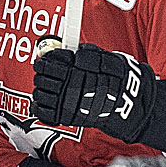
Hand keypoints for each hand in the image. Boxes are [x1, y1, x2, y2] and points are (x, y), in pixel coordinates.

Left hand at [32, 40, 157, 144]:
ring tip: (47, 86)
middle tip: (44, 71)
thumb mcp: (104, 58)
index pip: (53, 59)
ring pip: (40, 92)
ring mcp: (68, 102)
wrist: (126, 105)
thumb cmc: (115, 80)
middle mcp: (73, 84)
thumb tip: (62, 48)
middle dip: (41, 72)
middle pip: (44, 74)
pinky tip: (45, 101)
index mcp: (80, 67)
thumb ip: (84, 52)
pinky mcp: (65, 117)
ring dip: (40, 88)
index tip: (46, 58)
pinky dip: (39, 106)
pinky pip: (42, 112)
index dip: (46, 57)